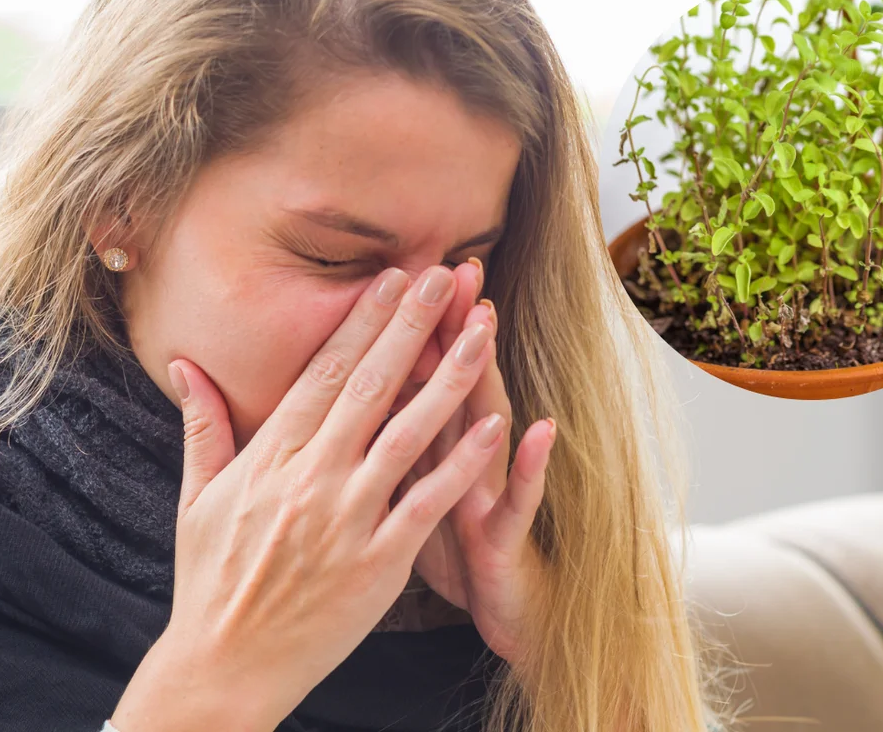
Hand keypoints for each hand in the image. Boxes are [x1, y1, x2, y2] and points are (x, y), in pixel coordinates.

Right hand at [112, 265, 507, 731]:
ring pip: (406, 434)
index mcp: (269, 458)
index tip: (393, 279)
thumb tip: (184, 365)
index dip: (362, 322)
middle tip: (444, 275)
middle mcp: (309, 480)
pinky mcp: (377, 564)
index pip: (322, 374)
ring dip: (448, 377)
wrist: (224, 665)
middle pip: (368, 387)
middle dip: (410, 326)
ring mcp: (345, 520)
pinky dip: (460, 464)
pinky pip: (427, 504)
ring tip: (481, 330)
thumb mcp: (195, 498)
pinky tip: (493, 425)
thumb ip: (201, 426)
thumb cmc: (210, 580)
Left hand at [393, 258, 555, 668]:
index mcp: (420, 452)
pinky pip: (517, 501)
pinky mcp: (504, 537)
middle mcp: (458, 460)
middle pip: (447, 386)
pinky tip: (538, 430)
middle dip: (445, 327)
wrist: (499, 616)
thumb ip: (386, 447)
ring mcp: (485, 494)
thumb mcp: (407, 499)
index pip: (406, 382)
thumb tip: (345, 408)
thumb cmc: (449, 555)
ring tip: (485, 323)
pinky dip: (527, 467)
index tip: (389, 272)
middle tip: (447, 266)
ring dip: (485, 376)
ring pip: (485, 427)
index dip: (399, 332)